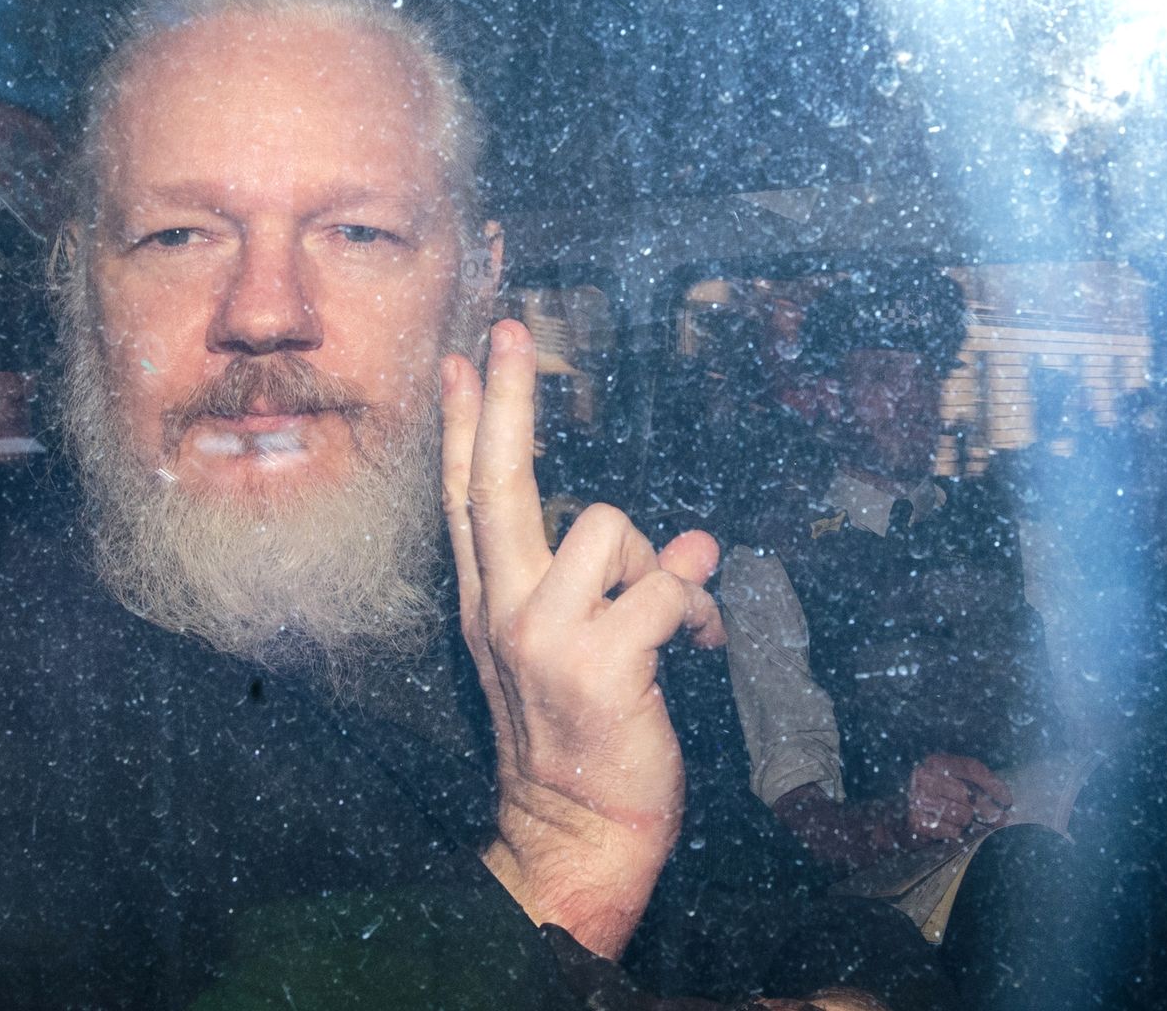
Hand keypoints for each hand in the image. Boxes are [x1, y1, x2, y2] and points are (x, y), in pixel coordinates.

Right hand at [441, 320, 724, 958]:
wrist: (575, 831)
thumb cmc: (574, 740)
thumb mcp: (549, 655)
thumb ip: (584, 586)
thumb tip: (665, 537)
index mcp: (488, 604)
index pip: (466, 497)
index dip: (467, 424)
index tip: (466, 358)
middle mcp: (502, 611)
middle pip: (497, 483)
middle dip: (504, 401)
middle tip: (511, 334)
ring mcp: (544, 637)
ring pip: (606, 525)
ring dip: (658, 560)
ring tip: (674, 615)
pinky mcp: (600, 663)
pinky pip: (664, 587)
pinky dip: (696, 602)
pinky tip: (701, 636)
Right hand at [905, 753, 1011, 841]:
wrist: (897, 818)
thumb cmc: (934, 798)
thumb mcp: (953, 782)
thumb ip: (977, 784)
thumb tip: (1005, 802)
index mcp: (934, 762)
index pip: (971, 768)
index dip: (993, 784)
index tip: (1007, 800)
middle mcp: (924, 776)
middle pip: (970, 795)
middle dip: (987, 811)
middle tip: (1000, 821)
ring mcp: (918, 799)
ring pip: (964, 815)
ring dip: (967, 822)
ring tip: (960, 820)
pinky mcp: (917, 821)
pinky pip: (953, 831)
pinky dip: (955, 833)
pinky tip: (947, 828)